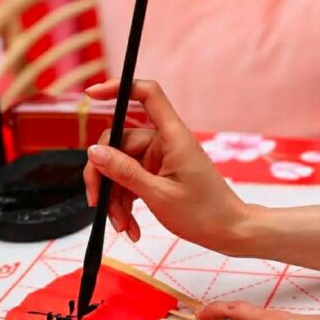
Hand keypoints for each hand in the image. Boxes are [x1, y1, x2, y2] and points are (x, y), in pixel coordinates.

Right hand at [83, 79, 248, 251]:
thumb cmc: (204, 213)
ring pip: (120, 167)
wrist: (228, 232)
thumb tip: (94, 151)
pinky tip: (130, 227)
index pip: (147, 94)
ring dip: (115, 198)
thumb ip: (124, 172)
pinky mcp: (157, 174)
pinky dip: (125, 204)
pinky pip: (130, 181)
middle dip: (104, 175)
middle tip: (97, 203)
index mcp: (172, 136)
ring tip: (122, 226)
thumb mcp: (159, 195)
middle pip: (119, 143)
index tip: (91, 95)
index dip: (119, 87)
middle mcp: (164, 142)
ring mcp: (160, 159)